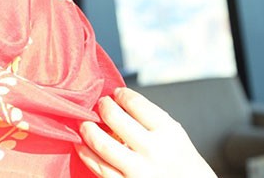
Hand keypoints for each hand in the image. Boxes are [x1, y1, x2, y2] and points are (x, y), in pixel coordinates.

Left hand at [75, 87, 216, 177]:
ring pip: (102, 144)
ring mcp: (139, 171)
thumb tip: (118, 101)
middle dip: (103, 107)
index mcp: (168, 132)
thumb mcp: (175, 135)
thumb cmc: (181, 162)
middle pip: (115, 119)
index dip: (121, 94)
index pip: (136, 104)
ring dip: (88, 129)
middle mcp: (154, 150)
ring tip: (85, 123)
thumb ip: (150, 120)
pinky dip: (86, 153)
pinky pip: (99, 168)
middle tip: (100, 104)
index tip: (117, 93)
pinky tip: (81, 145)